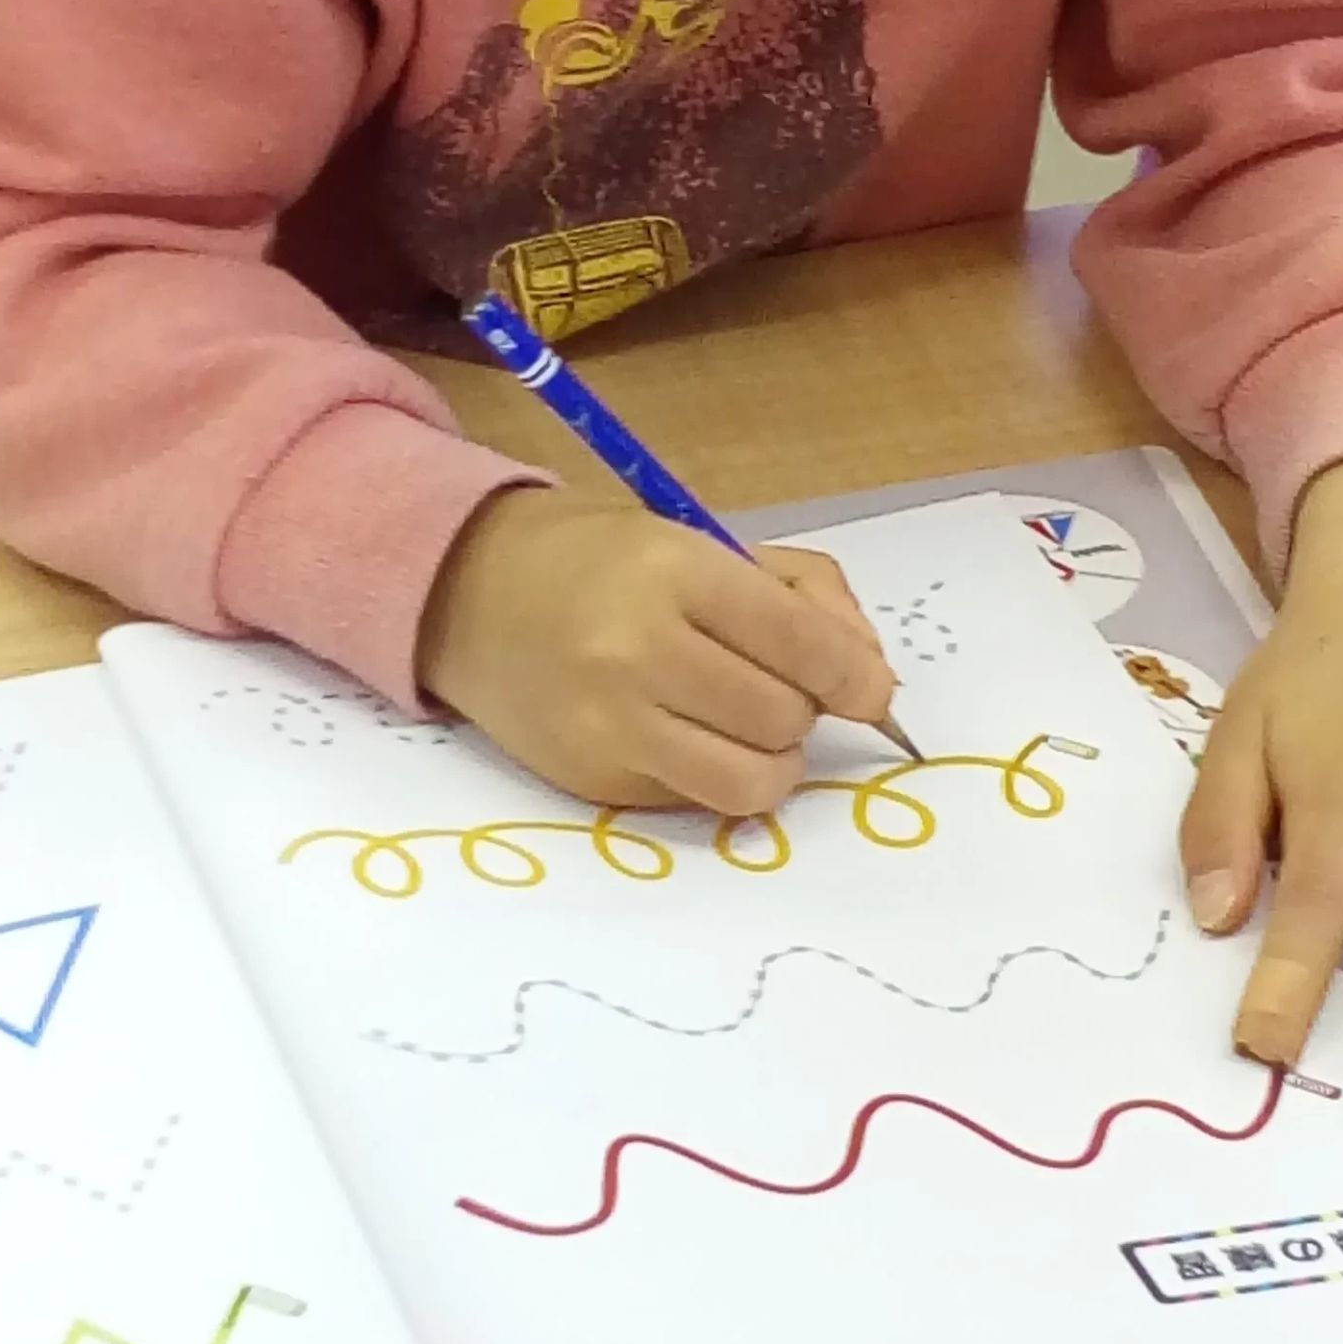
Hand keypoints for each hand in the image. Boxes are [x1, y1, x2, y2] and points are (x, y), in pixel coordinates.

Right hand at [416, 487, 903, 814]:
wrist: (471, 593)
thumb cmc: (605, 561)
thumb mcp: (704, 542)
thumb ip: (803, 596)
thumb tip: (871, 679)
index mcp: (674, 571)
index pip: (801, 645)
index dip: (856, 678)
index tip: (869, 690)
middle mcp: (637, 651)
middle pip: (783, 717)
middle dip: (802, 709)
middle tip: (778, 687)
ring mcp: (610, 725)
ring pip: (751, 781)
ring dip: (772, 759)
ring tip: (749, 726)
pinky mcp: (593, 780)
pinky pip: (697, 801)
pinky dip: (715, 775)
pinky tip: (688, 736)